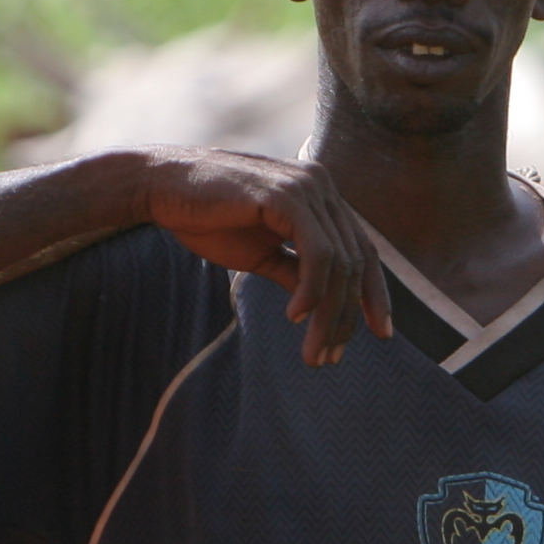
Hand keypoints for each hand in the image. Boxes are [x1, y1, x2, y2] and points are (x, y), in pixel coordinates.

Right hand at [142, 148, 391, 365]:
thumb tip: (322, 306)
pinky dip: (312, 290)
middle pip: (355, 261)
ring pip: (339, 263)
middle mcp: (321, 186)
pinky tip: (296, 315)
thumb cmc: (207, 217)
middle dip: (346, 316)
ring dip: (328, 315)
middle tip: (329, 357)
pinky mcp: (286, 195)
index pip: (362, 250)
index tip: (381, 334)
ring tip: (313, 351)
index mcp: (320, 196)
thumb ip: (295, 270)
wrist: (162, 188)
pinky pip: (317, 253)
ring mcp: (307, 187)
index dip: (374, 294)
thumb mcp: (261, 252)